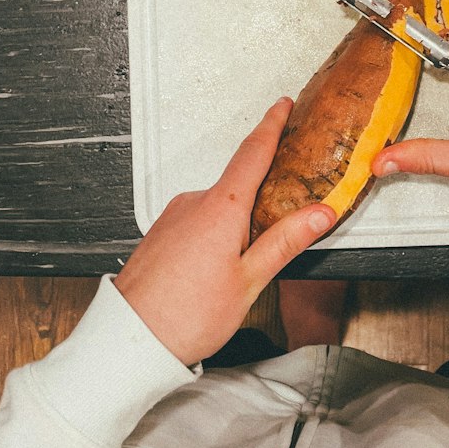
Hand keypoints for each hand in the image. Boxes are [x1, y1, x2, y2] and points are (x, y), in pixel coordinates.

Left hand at [114, 98, 334, 365]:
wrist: (128, 341)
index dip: (272, 124)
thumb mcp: (249, 281)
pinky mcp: (160, 234)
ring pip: (217, 208)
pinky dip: (214, 233)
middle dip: (262, 196)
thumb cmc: (185, 316)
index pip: (253, 151)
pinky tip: (216, 266)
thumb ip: (286, 241)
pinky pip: (197, 221)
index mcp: (221, 207)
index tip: (283, 105)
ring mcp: (173, 216)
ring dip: (236, 223)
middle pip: (238, 183)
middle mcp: (194, 203)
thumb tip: (320, 213)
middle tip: (282, 215)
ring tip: (245, 262)